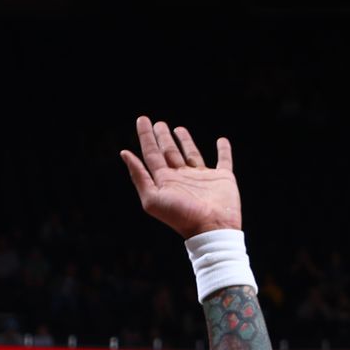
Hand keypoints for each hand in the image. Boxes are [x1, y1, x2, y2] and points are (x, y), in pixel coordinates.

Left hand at [120, 116, 240, 237]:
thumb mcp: (152, 198)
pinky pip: (224, 160)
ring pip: (191, 154)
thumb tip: (125, 153)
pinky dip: (224, 150)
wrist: (211, 228)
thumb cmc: (181, 216)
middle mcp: (182, 177)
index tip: (142, 120)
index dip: (146, 136)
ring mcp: (203, 177)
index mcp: (165, 180)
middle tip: (159, 123)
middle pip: (169, 152)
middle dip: (163, 137)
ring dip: (185, 141)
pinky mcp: (223, 178)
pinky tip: (222, 140)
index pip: (151, 154)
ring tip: (178, 129)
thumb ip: (139, 176)